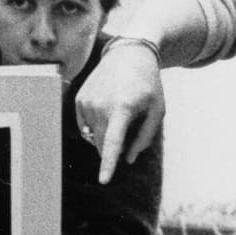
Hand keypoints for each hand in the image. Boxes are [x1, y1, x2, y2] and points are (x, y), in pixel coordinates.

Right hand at [74, 40, 163, 184]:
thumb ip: (144, 138)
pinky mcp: (78, 100)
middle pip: (103, 145)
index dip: (108, 164)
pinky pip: (86, 126)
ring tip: (120, 111)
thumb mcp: (157, 110)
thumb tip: (128, 159)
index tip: (104, 181)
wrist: (129, 53)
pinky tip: (107, 109)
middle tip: (131, 128)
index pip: (113, 142)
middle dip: (116, 147)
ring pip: (94, 137)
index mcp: (122, 108)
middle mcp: (100, 105)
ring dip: (107, 135)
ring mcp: (86, 102)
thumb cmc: (148, 85)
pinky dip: (97, 126)